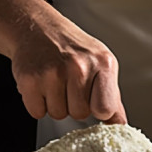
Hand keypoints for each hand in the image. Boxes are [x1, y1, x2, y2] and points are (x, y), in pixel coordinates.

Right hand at [11, 15, 126, 123]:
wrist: (38, 27)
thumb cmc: (72, 48)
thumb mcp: (101, 64)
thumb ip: (112, 96)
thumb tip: (121, 124)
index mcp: (103, 63)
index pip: (106, 109)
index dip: (99, 110)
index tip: (93, 102)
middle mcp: (79, 66)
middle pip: (80, 114)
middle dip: (73, 105)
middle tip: (68, 84)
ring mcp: (53, 72)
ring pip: (58, 114)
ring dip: (54, 103)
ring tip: (54, 81)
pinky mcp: (30, 79)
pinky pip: (37, 112)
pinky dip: (37, 103)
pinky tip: (40, 83)